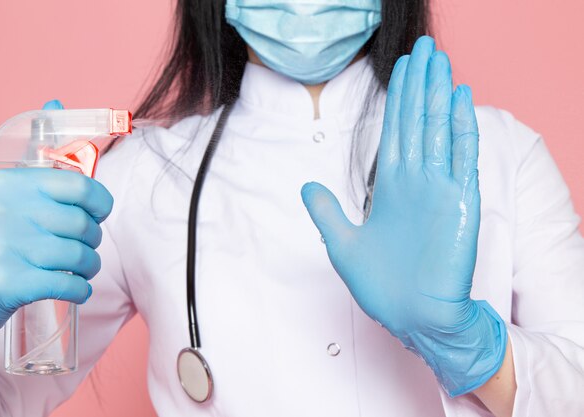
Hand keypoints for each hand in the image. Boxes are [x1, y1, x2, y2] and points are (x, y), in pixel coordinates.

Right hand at [0, 100, 113, 360]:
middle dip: (93, 238)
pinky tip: (75, 286)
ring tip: (81, 267)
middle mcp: (1, 211)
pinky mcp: (6, 283)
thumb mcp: (12, 192)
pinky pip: (67, 284)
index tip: (99, 212)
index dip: (101, 202)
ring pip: (79, 256)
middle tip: (86, 245)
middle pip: (82, 224)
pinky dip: (81, 289)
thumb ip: (39, 152)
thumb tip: (56, 101)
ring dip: (89, 266)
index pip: (80, 186)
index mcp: (8, 183)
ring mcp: (1, 248)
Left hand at [301, 36, 506, 395]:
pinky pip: (462, 157)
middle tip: (424, 48)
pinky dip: (462, 128)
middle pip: (418, 121)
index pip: (395, 131)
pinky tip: (460, 99)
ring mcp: (441, 189)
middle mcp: (417, 182)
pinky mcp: (461, 203)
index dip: (398, 98)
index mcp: (392, 188)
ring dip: (440, 95)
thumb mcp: (342, 245)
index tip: (400, 68)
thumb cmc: (383, 287)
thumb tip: (305, 187)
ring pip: (440, 130)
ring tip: (439, 61)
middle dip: (420, 84)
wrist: (414, 318)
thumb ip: (326, 212)